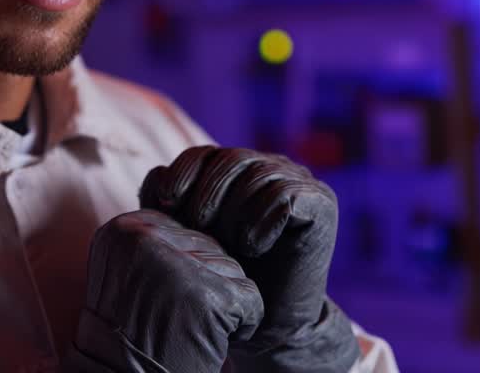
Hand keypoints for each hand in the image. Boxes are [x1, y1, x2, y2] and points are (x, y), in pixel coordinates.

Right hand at [64, 209, 264, 372]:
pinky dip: (243, 325)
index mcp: (123, 228)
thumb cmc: (132, 338)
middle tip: (174, 319)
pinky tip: (209, 340)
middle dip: (205, 286)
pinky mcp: (208, 296)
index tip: (162, 300)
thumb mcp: (129, 273)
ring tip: (187, 329)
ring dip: (222, 306)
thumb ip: (158, 239)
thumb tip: (200, 209)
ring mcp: (176, 265)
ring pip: (234, 270)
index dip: (186, 270)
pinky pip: (251, 299)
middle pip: (211, 246)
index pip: (186, 227)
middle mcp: (145, 239)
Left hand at [139, 146, 359, 372]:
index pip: (204, 153)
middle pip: (229, 159)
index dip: (182, 174)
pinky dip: (263, 222)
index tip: (167, 204)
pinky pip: (285, 195)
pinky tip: (256, 247)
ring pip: (256, 174)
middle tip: (201, 231)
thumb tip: (158, 176)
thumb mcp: (186, 238)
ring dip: (235, 214)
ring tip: (232, 247)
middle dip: (207, 195)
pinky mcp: (321, 202)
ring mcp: (299, 181)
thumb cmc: (224, 281)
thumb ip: (168, 202)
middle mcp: (270, 167)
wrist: (268, 326)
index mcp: (237, 170)